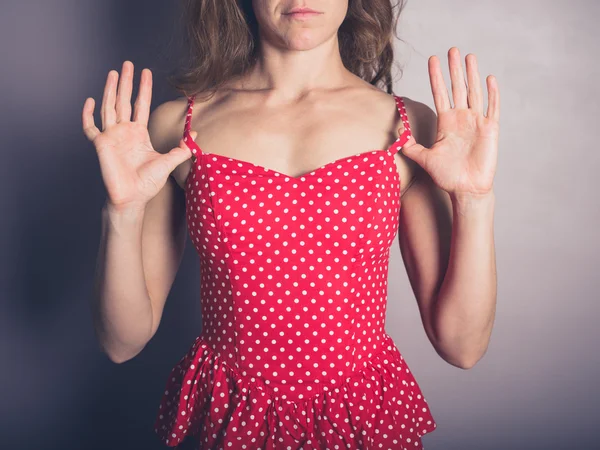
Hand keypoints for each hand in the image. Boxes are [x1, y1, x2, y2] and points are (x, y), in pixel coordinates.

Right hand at [82, 61, 195, 212]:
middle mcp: (124, 132)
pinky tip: (90, 100)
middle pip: (124, 101)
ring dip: (110, 89)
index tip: (146, 72)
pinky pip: (90, 127)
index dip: (143, 89)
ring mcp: (111, 137)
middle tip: (128, 63)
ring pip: (109, 107)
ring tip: (113, 72)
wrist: (133, 198)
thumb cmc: (148, 184)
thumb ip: (182, 149)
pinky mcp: (100, 145)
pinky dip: (88, 114)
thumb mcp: (169, 162)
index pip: (141, 105)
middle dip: (126, 82)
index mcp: (139, 134)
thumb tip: (196, 136)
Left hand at [400, 47, 499, 197]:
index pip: (440, 94)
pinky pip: (492, 108)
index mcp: (446, 122)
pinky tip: (488, 78)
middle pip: (457, 88)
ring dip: (472, 74)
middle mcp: (461, 118)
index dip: (436, 77)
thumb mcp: (424, 159)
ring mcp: (476, 122)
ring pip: (474, 92)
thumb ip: (411, 146)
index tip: (432, 59)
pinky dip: (491, 94)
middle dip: (454, 69)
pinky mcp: (490, 130)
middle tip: (452, 49)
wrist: (465, 189)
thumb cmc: (447, 176)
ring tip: (469, 56)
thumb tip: (397, 134)